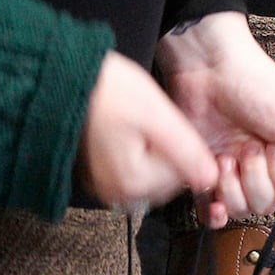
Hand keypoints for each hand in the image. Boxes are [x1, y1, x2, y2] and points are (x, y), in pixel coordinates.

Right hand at [76, 52, 218, 208]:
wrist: (64, 80)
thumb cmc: (106, 90)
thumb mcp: (155, 115)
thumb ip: (186, 150)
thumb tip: (210, 179)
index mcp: (133, 184)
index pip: (183, 177)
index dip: (184, 147)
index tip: (168, 123)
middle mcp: (117, 195)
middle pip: (167, 181)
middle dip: (168, 152)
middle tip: (151, 121)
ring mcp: (105, 188)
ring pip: (152, 176)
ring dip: (154, 153)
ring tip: (136, 123)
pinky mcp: (97, 177)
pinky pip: (132, 171)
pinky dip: (137, 154)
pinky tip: (126, 131)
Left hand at [156, 11, 274, 227]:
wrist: (209, 67)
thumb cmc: (256, 83)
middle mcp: (258, 167)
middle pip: (264, 205)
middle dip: (256, 180)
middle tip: (248, 147)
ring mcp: (229, 171)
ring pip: (239, 209)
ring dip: (233, 188)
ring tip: (226, 157)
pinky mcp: (201, 172)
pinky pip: (209, 210)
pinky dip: (214, 214)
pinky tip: (216, 204)